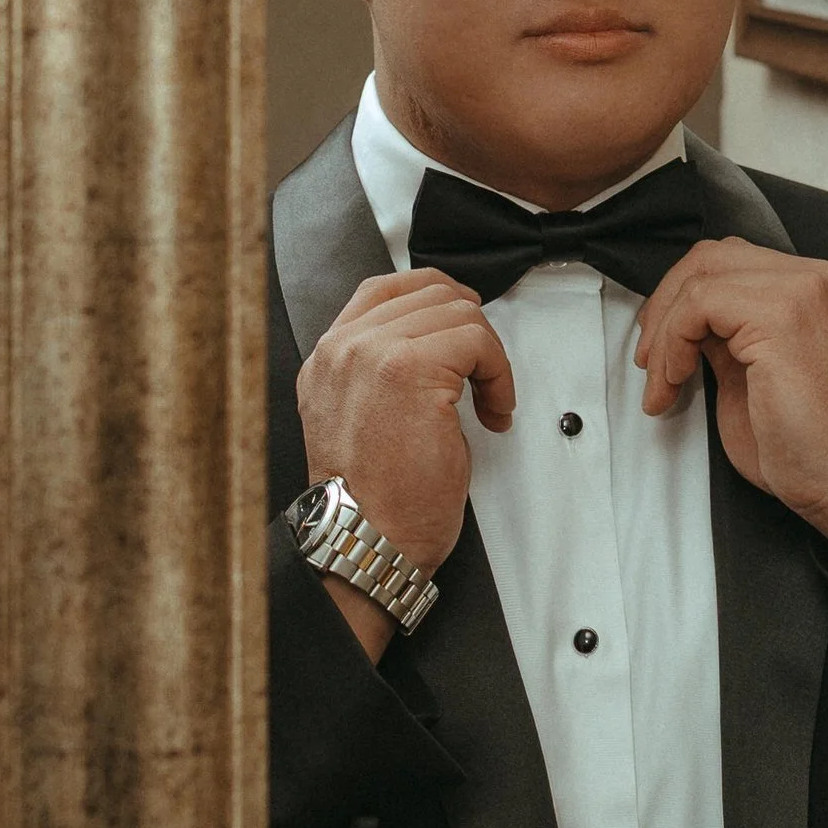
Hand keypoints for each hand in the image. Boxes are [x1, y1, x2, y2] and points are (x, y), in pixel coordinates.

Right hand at [295, 269, 515, 648]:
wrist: (367, 539)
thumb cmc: (375, 500)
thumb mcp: (362, 420)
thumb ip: (382, 372)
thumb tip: (437, 344)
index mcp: (327, 359)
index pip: (384, 288)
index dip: (438, 297)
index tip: (466, 326)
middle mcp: (342, 349)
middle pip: (429, 292)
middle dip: (472, 331)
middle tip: (486, 374)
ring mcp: (372, 353)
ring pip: (458, 312)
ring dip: (489, 357)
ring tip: (488, 402)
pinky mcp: (410, 368)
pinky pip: (477, 340)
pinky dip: (500, 374)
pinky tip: (493, 412)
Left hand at [634, 241, 827, 580]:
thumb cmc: (808, 442)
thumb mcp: (752, 369)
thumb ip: (724, 333)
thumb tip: (679, 319)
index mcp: (811, 287)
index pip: (727, 261)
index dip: (679, 300)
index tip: (659, 349)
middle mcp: (812, 278)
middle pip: (709, 258)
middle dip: (664, 307)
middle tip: (651, 361)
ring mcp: (800, 292)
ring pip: (699, 279)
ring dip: (664, 334)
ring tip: (662, 383)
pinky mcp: (781, 316)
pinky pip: (698, 305)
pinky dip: (673, 344)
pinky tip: (674, 383)